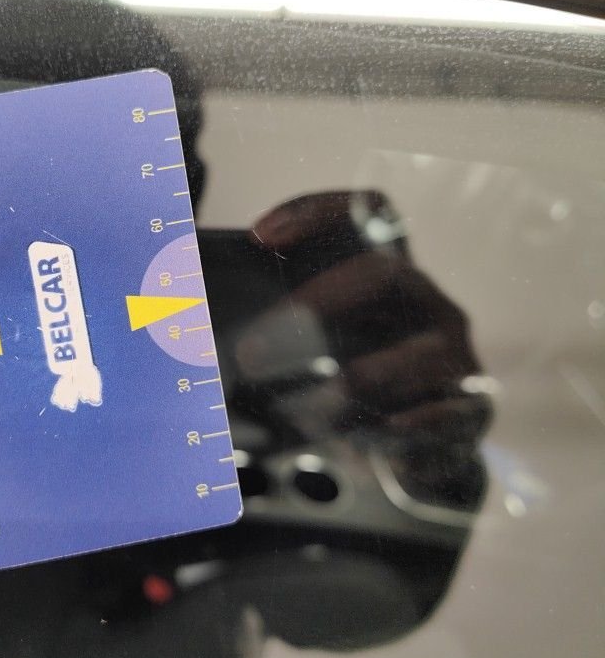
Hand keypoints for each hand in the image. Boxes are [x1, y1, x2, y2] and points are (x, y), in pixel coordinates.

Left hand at [250, 191, 490, 499]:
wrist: (425, 446)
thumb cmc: (359, 380)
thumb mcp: (322, 345)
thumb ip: (277, 324)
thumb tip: (186, 319)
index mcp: (388, 271)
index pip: (372, 211)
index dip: (318, 211)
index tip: (259, 238)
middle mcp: (427, 302)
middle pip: (383, 273)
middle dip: (317, 305)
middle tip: (256, 351)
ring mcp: (454, 352)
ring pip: (415, 353)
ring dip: (354, 383)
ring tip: (306, 414)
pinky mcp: (471, 405)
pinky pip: (445, 410)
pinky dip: (405, 428)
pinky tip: (371, 443)